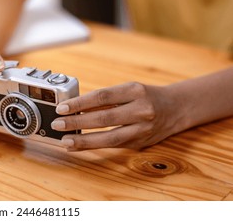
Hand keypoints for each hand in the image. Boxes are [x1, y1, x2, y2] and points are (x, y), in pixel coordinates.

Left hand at [51, 82, 186, 150]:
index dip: (79, 103)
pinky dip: (93, 146)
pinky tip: (78, 146)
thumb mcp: (128, 89)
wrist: (176, 108)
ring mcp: (142, 129)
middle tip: (57, 124)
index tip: (62, 108)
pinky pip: (112, 145)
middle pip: (103, 118)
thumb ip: (105, 99)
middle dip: (77, 123)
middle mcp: (141, 110)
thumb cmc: (146, 96)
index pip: (102, 97)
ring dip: (84, 140)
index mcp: (135, 91)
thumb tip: (75, 107)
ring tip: (65, 141)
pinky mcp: (139, 143)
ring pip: (109, 138)